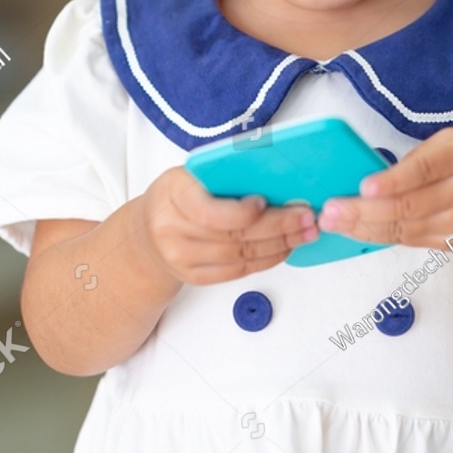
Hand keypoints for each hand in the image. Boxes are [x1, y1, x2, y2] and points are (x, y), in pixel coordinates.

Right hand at [139, 166, 317, 285]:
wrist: (146, 233)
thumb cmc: (176, 197)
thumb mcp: (190, 176)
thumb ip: (221, 176)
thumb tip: (272, 174)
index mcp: (173, 196)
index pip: (210, 212)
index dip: (243, 211)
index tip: (266, 201)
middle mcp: (173, 231)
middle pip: (234, 235)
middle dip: (278, 227)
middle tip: (306, 217)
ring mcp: (182, 259)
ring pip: (241, 256)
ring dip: (280, 245)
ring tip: (304, 233)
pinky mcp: (195, 277)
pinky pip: (238, 272)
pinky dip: (266, 260)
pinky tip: (284, 248)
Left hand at [316, 128, 452, 252]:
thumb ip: (420, 158)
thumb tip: (371, 178)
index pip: (426, 170)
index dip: (394, 181)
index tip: (365, 187)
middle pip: (409, 206)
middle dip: (363, 210)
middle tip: (330, 210)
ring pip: (404, 228)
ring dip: (363, 227)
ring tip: (333, 222)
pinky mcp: (451, 244)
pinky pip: (408, 239)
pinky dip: (378, 235)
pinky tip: (354, 230)